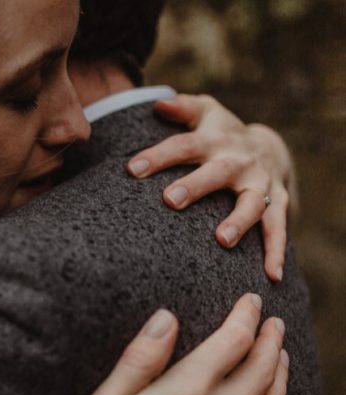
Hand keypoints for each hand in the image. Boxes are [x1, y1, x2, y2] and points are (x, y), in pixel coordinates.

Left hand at [126, 94, 295, 282]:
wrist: (273, 149)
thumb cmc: (222, 134)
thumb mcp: (207, 114)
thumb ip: (182, 108)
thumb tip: (156, 103)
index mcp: (215, 141)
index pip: (182, 146)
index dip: (158, 156)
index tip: (132, 169)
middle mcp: (238, 161)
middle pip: (216, 172)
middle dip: (195, 185)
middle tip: (170, 200)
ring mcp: (260, 184)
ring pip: (251, 203)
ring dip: (239, 222)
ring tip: (222, 240)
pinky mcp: (277, 203)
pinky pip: (278, 229)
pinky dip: (276, 252)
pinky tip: (272, 274)